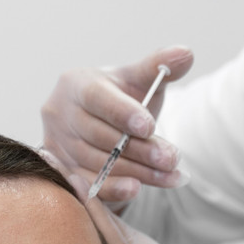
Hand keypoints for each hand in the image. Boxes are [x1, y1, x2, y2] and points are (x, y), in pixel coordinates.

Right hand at [41, 46, 194, 202]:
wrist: (100, 125)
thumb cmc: (121, 99)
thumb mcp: (137, 81)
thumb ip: (160, 67)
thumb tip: (186, 53)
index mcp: (75, 83)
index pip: (97, 98)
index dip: (123, 113)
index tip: (150, 127)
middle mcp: (59, 113)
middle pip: (101, 136)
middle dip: (140, 149)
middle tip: (171, 158)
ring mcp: (57, 144)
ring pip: (98, 163)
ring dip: (137, 172)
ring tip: (169, 175)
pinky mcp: (62, 172)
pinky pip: (88, 185)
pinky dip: (114, 189)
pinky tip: (137, 189)